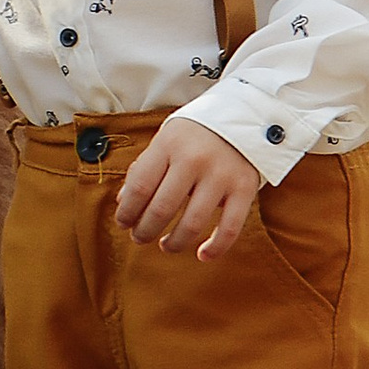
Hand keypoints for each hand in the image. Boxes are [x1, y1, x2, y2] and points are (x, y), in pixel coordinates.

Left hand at [115, 118, 262, 262]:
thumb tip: (124, 203)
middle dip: (145, 231)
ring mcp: (221, 175)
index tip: (123, 223)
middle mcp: (194, 159)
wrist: (246, 114)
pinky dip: (215, 247)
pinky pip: (229, 228)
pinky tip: (202, 255)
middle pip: (161, 208)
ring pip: (192, 223)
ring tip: (165, 245)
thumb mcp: (167, 139)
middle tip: (139, 238)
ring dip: (174, 242)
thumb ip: (145, 168)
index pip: (140, 187)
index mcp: (169, 144)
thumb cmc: (197, 132)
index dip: (127, 212)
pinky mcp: (245, 188)